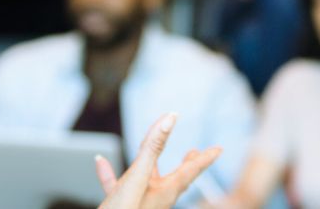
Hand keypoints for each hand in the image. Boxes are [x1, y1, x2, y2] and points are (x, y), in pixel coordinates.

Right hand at [97, 114, 223, 208]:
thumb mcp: (137, 177)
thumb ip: (153, 147)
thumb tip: (170, 118)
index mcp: (165, 192)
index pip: (190, 170)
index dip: (205, 158)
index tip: (219, 150)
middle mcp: (155, 198)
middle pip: (175, 177)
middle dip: (187, 164)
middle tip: (198, 154)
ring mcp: (138, 203)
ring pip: (145, 179)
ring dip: (148, 164)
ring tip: (150, 154)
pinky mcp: (120, 206)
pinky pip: (116, 186)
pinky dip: (109, 174)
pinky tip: (100, 163)